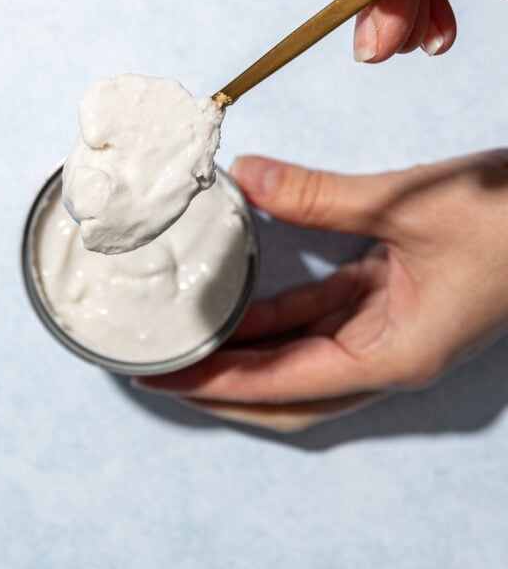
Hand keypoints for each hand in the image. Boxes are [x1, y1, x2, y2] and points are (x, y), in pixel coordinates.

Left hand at [134, 152, 507, 431]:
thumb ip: (318, 195)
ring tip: (186, 338)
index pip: (284, 384)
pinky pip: (320, 318)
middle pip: (286, 393)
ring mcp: (390, 332)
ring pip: (300, 357)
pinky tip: (236, 300)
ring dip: (244, 351)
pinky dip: (276, 314)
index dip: (219, 383)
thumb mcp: (408, 204)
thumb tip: (246, 176)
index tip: (164, 377)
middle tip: (160, 369)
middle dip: (222, 386)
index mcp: (393, 355)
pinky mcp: (391, 302)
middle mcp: (387, 356)